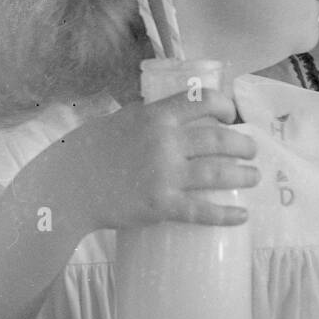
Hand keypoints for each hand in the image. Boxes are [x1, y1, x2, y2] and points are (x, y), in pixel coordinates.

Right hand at [38, 89, 259, 234]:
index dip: (224, 106)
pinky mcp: (161, 205)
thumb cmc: (87, 151)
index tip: (231, 115)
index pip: (201, 101)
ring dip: (244, 176)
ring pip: (219, 173)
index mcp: (154, 116)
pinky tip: (243, 217)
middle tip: (252, 151)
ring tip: (254, 178)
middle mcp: (164, 142)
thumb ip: (148, 117)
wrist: (64, 187)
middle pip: (219, 139)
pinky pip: (202, 211)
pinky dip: (226, 215)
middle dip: (243, 145)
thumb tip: (171, 111)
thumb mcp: (118, 120)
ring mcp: (164, 174)